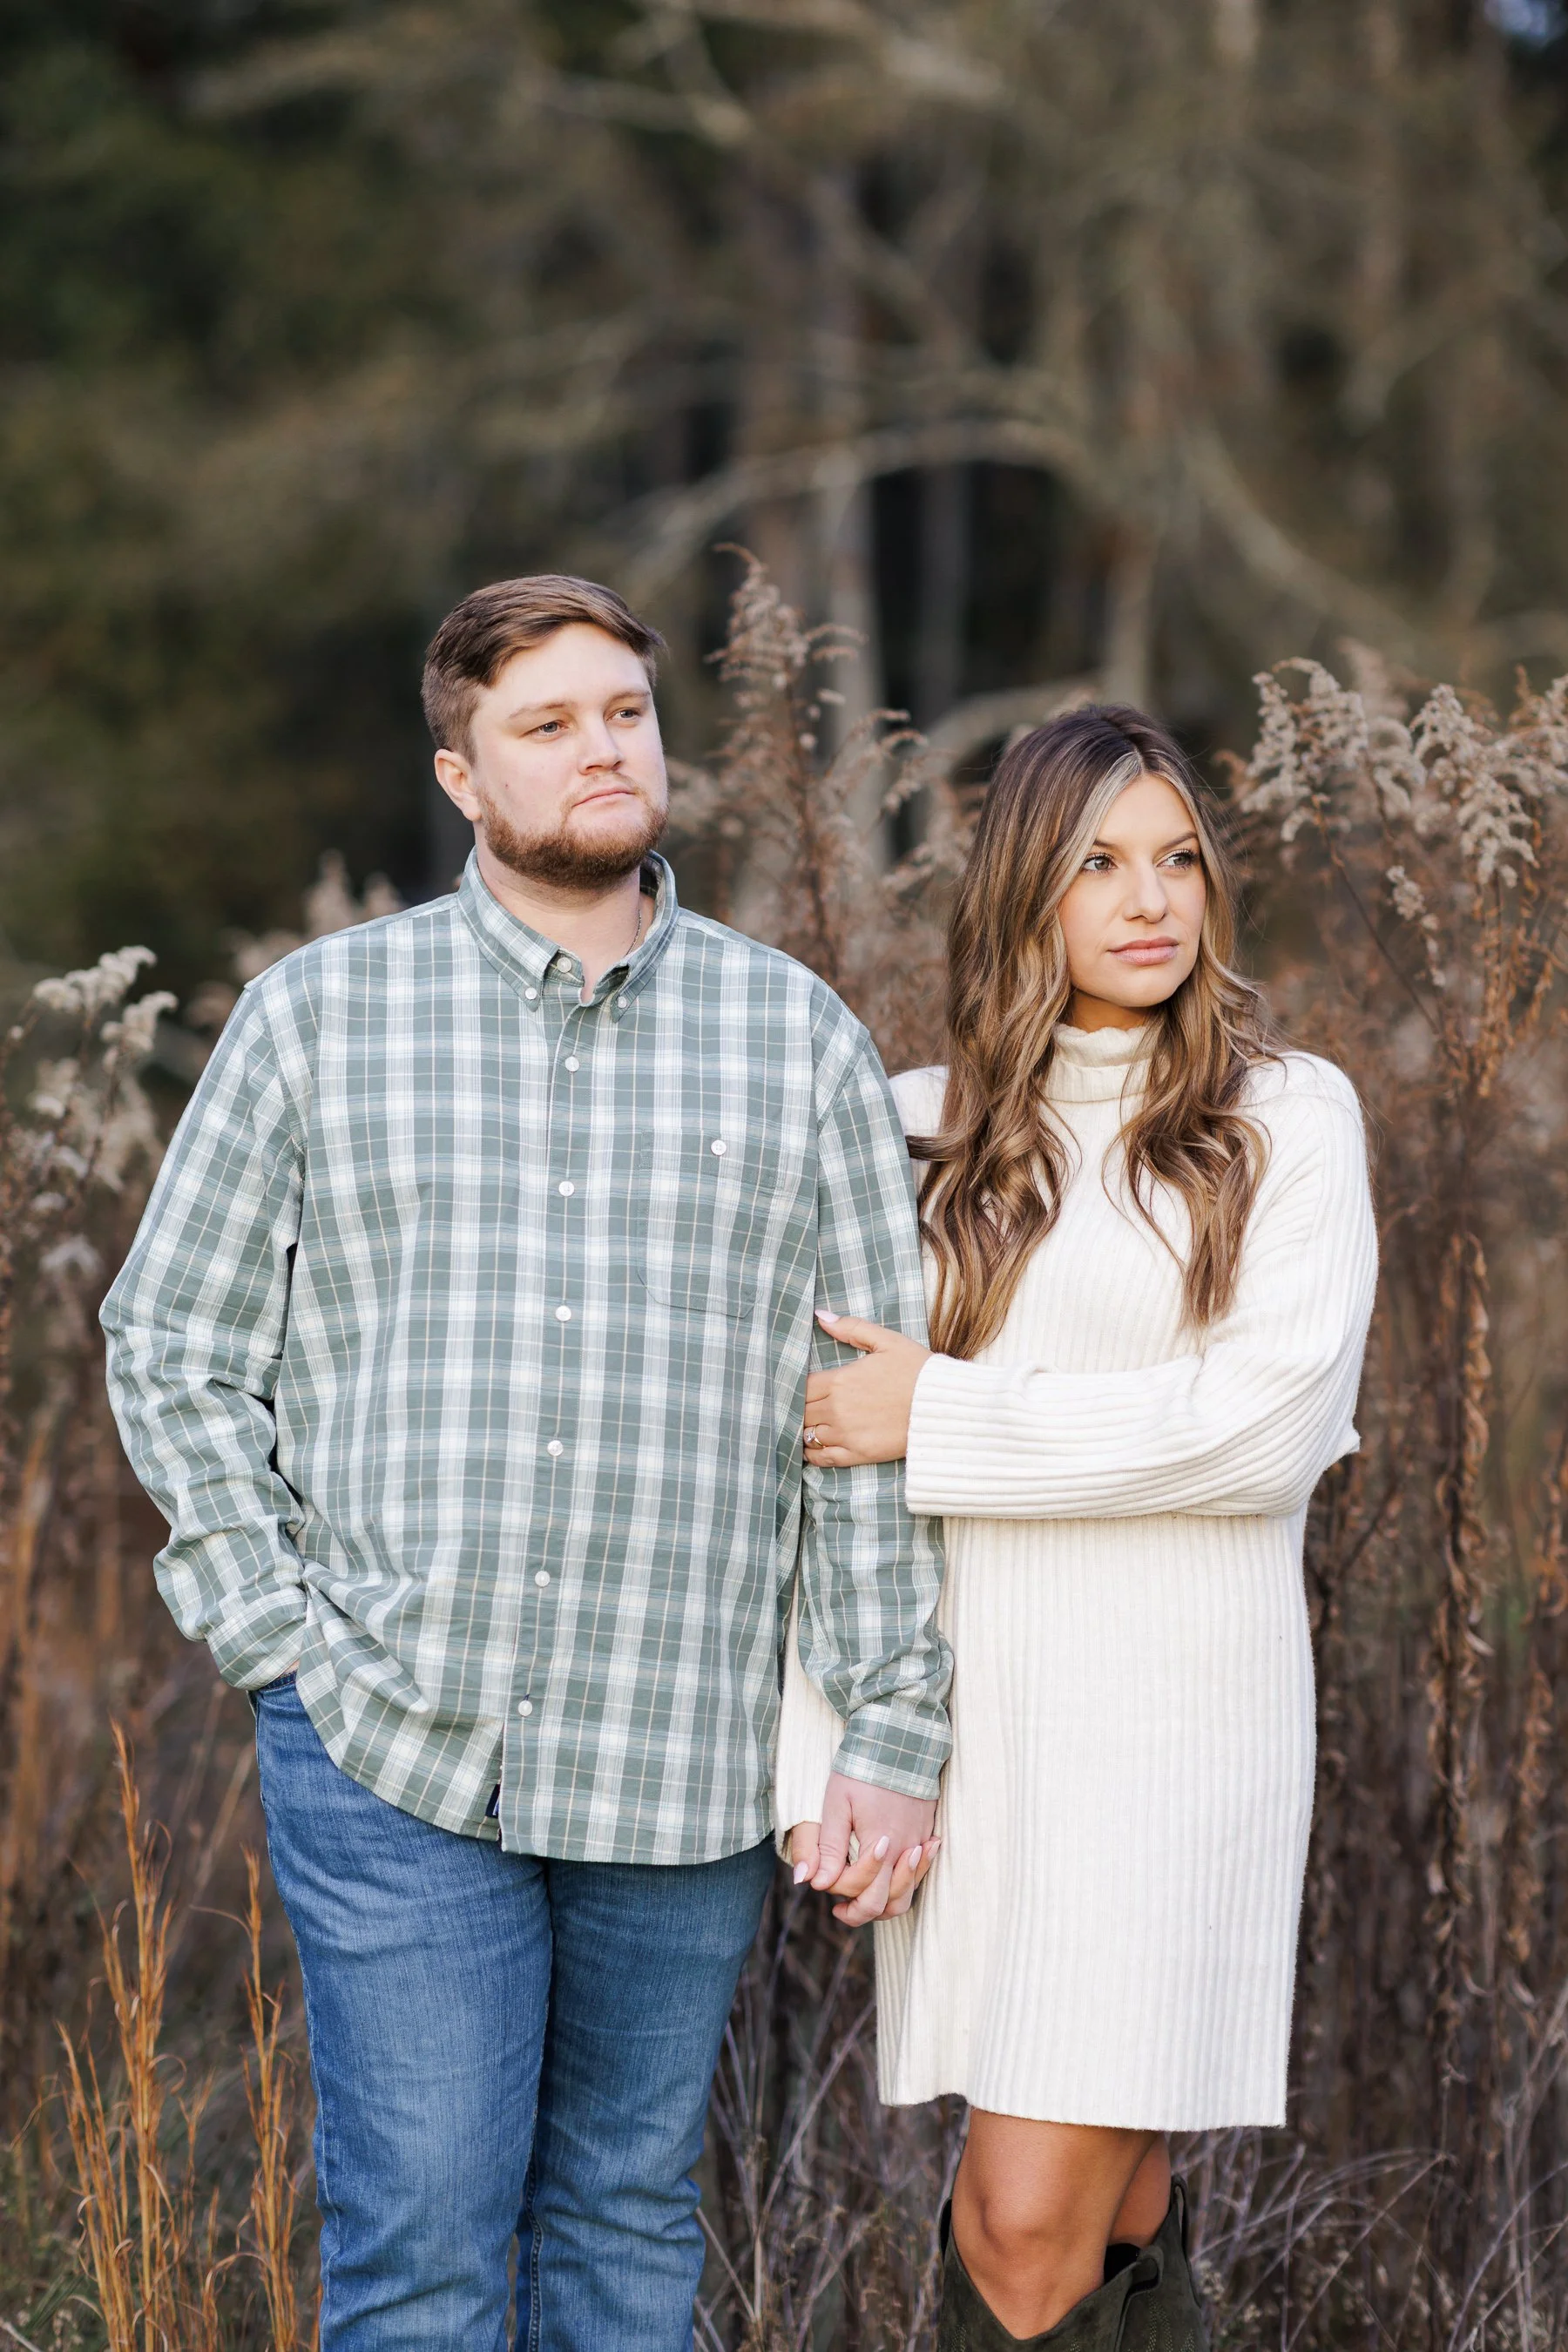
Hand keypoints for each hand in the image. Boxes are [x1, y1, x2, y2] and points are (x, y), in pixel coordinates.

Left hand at [787, 1771, 939, 1924]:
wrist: (899, 1740)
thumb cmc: (863, 1769)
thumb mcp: (837, 1804)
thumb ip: (827, 1847)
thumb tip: (814, 1883)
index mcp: (880, 1847)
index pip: (860, 1890)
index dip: (837, 1889)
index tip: (823, 1880)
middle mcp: (905, 1852)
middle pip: (887, 1904)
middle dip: (860, 1912)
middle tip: (839, 1909)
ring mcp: (920, 1844)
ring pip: (906, 1895)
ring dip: (883, 1903)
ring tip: (861, 1897)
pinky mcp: (927, 1834)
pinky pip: (918, 1874)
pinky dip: (901, 1883)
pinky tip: (885, 1874)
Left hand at [803, 1311, 930, 1468]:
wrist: (944, 1407)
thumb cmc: (918, 1371)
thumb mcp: (887, 1341)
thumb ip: (851, 1328)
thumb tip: (820, 1316)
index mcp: (840, 1381)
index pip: (800, 1387)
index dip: (797, 1388)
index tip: (803, 1389)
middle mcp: (836, 1409)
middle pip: (800, 1411)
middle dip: (799, 1408)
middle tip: (804, 1407)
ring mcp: (846, 1434)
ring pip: (808, 1435)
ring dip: (805, 1430)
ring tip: (807, 1427)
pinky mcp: (858, 1455)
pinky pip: (823, 1458)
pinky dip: (812, 1454)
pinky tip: (811, 1449)